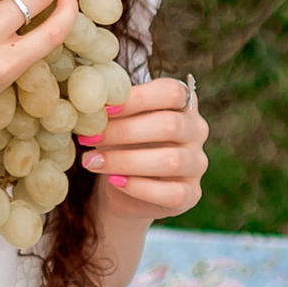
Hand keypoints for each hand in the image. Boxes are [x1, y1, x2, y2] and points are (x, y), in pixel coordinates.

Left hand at [81, 72, 208, 218]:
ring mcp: (197, 164)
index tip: (105, 109)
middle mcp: (196, 131)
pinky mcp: (191, 194)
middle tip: (90, 138)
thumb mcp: (117, 123)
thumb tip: (93, 109)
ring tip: (93, 161)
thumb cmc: (120, 145)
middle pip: (170, 125)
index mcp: (183, 104)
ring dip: (125, 160)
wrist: (122, 190)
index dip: (139, 98)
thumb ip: (113, 112)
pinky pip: (172, 192)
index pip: (172, 92)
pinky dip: (139, 187)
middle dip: (124, 131)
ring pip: (171, 161)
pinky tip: (114, 181)